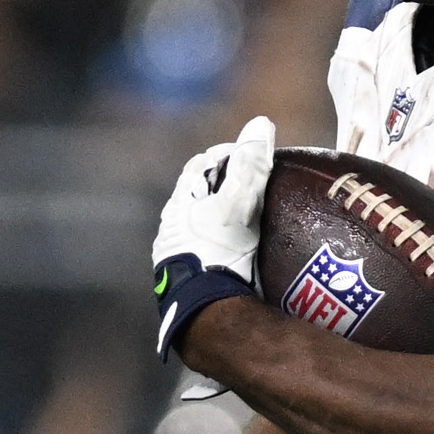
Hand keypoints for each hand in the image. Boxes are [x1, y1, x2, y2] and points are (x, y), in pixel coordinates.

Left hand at [151, 115, 274, 357]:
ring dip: (224, 220)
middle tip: (258, 188)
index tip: (253, 155)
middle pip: (200, 196)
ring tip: (254, 222)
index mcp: (179, 204)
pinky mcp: (189, 280)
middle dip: (225, 188)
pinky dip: (225, 246)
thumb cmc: (218, 251)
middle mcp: (172, 228)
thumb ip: (249, 166)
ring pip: (203, 226)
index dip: (227, 155)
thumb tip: (261, 124)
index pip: (200, 165)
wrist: (205, 310)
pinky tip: (242, 255)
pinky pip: (208, 253)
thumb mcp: (236, 204)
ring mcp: (178, 256)